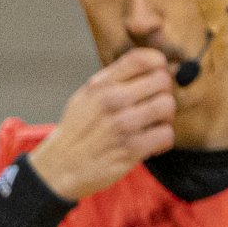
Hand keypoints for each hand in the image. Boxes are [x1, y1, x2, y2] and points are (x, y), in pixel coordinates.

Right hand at [29, 48, 177, 200]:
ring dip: (165, 118)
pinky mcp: (132, 149)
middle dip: (164, 93)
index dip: (158, 64)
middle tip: (155, 106)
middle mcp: (112, 101)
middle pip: (162, 80)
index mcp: (102, 85)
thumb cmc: (77, 131)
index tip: (156, 77)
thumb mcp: (86, 96)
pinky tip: (152, 144)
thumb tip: (151, 68)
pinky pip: (166, 135)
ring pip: (167, 106)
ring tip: (153, 126)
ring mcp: (123, 125)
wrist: (60, 168)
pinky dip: (163, 141)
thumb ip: (113, 80)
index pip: (141, 59)